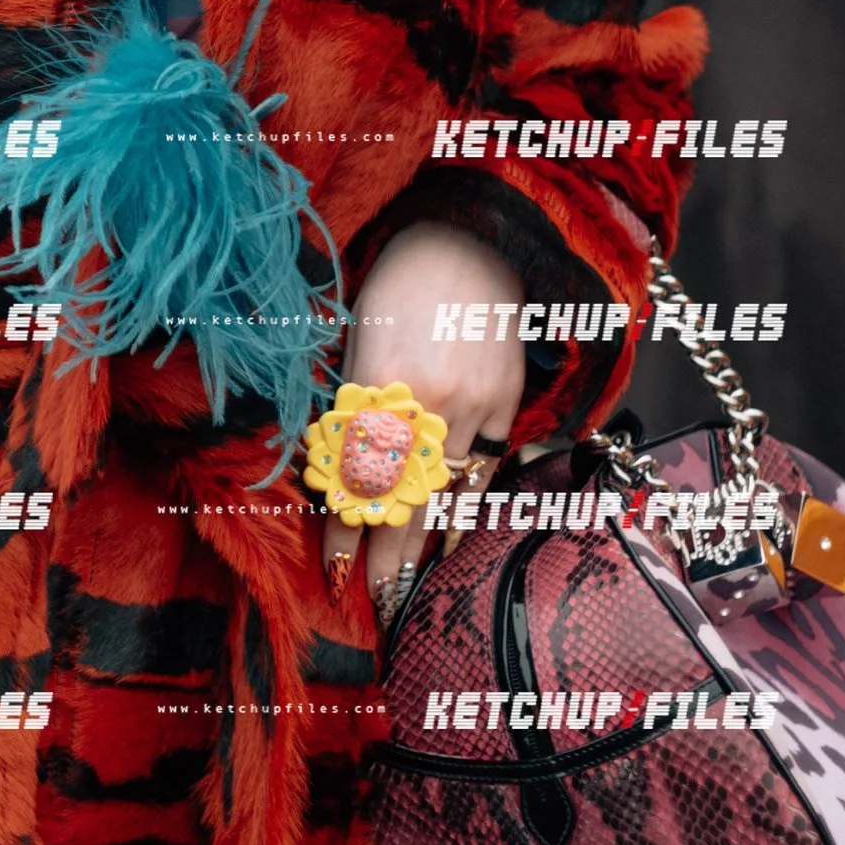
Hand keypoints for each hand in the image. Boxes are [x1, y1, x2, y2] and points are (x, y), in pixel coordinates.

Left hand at [338, 222, 525, 611]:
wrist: (469, 243)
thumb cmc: (397, 285)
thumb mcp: (357, 342)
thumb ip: (352, 407)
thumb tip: (338, 470)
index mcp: (377, 386)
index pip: (358, 479)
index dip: (348, 529)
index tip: (336, 570)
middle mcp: (428, 405)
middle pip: (403, 498)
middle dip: (388, 555)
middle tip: (375, 600)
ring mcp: (475, 406)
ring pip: (445, 491)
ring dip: (425, 542)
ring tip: (407, 586)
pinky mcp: (507, 402)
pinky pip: (486, 469)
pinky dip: (467, 506)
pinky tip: (453, 541)